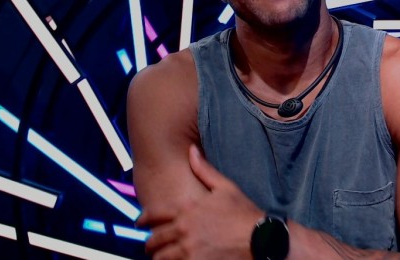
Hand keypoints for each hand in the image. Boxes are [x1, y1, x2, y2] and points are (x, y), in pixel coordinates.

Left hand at [139, 145, 263, 258]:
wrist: (259, 237)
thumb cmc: (243, 212)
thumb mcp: (225, 186)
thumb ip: (204, 170)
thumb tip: (191, 150)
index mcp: (188, 209)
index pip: (155, 214)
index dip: (143, 219)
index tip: (140, 223)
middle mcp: (184, 229)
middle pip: (155, 240)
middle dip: (150, 244)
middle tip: (151, 247)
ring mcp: (188, 249)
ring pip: (161, 257)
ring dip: (159, 257)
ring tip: (161, 258)